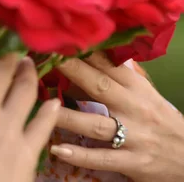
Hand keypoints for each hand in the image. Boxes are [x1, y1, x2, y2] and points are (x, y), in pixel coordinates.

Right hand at [0, 0, 59, 181]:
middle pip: (4, 66)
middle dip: (11, 50)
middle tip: (17, 40)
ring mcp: (10, 129)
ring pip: (28, 87)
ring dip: (30, 73)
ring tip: (30, 66)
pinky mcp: (28, 154)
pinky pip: (45, 122)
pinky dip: (51, 110)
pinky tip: (55, 103)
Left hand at [50, 52, 183, 181]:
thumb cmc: (160, 118)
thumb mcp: (145, 91)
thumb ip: (121, 74)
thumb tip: (96, 50)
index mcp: (136, 87)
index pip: (108, 64)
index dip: (85, 51)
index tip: (61, 40)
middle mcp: (133, 107)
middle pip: (99, 86)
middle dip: (72, 71)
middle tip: (44, 59)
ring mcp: (132, 136)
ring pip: (94, 124)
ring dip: (67, 116)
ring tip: (42, 107)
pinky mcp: (131, 162)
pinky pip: (102, 158)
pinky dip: (79, 155)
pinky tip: (58, 149)